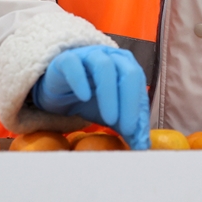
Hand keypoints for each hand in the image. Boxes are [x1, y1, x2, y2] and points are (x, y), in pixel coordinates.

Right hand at [31, 46, 148, 149]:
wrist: (59, 93)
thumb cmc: (90, 100)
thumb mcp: (113, 116)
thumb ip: (129, 128)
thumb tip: (142, 146)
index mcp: (126, 65)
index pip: (139, 82)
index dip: (139, 108)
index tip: (135, 132)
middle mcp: (110, 56)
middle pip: (127, 72)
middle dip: (129, 102)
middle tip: (126, 128)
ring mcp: (87, 55)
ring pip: (103, 66)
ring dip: (109, 93)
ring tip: (108, 119)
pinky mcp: (65, 59)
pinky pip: (73, 63)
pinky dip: (80, 79)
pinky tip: (84, 97)